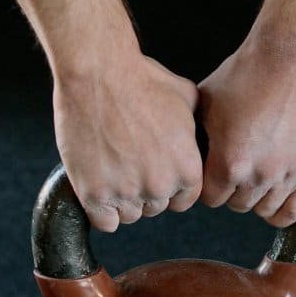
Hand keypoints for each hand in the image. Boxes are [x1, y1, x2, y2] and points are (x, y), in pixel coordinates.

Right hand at [53, 54, 203, 232]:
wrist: (97, 74)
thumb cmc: (140, 79)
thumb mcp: (186, 98)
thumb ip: (196, 127)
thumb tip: (200, 136)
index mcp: (187, 169)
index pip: (183, 200)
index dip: (169, 186)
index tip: (155, 172)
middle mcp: (160, 187)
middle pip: (155, 207)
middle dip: (145, 190)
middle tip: (129, 163)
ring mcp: (126, 193)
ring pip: (129, 215)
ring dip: (122, 199)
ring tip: (112, 169)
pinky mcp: (94, 194)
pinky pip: (104, 222)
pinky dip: (101, 210)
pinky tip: (99, 187)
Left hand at [198, 40, 295, 226]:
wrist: (293, 55)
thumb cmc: (248, 72)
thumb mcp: (206, 102)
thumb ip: (197, 136)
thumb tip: (186, 153)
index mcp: (228, 162)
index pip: (210, 198)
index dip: (209, 185)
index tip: (213, 173)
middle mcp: (258, 175)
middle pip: (237, 205)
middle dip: (232, 189)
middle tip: (237, 167)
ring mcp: (287, 175)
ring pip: (264, 209)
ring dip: (257, 196)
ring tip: (256, 175)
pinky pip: (294, 211)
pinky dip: (281, 211)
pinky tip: (275, 198)